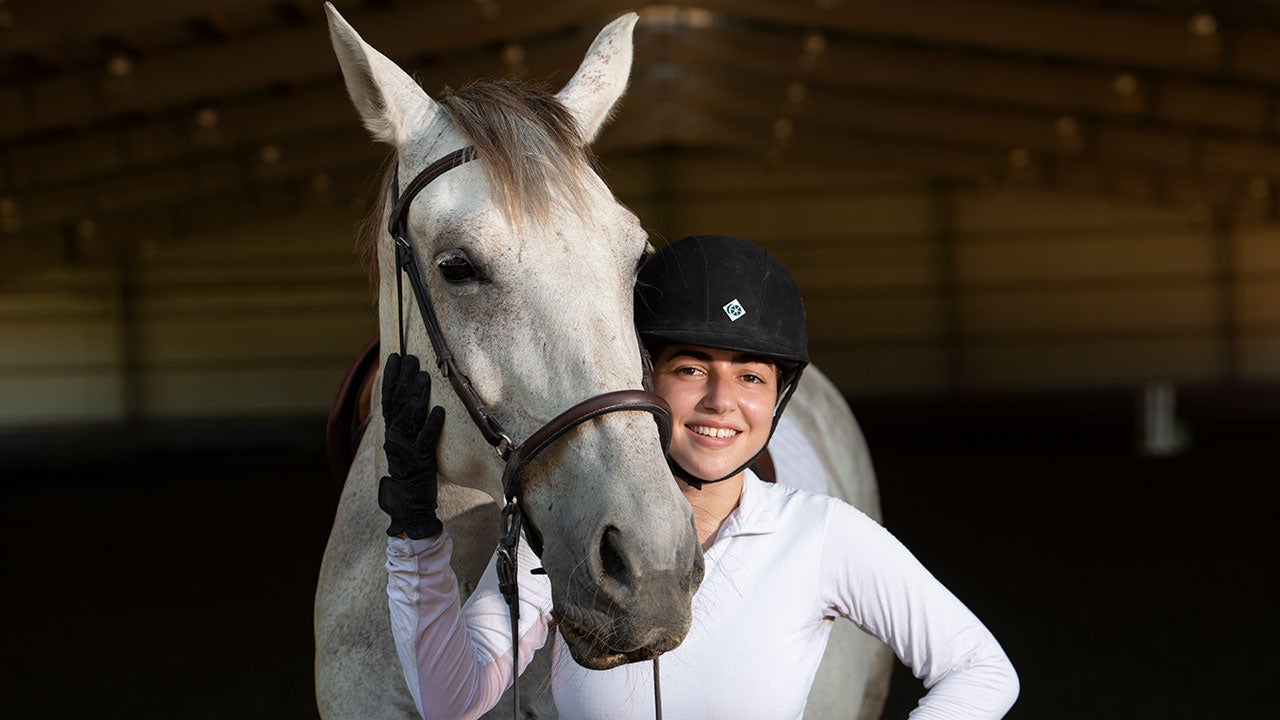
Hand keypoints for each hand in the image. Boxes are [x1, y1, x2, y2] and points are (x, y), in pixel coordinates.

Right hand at [378, 352, 445, 538]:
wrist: (408, 505)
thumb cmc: (410, 473)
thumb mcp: (406, 446)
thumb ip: (408, 425)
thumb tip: (413, 401)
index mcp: (391, 431)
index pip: (388, 398)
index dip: (392, 377)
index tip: (395, 358)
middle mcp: (395, 437)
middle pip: (398, 402)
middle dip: (404, 379)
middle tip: (411, 359)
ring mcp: (406, 448)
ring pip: (410, 417)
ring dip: (417, 396)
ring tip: (424, 376)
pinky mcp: (420, 460)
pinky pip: (426, 439)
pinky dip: (432, 424)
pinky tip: (439, 409)